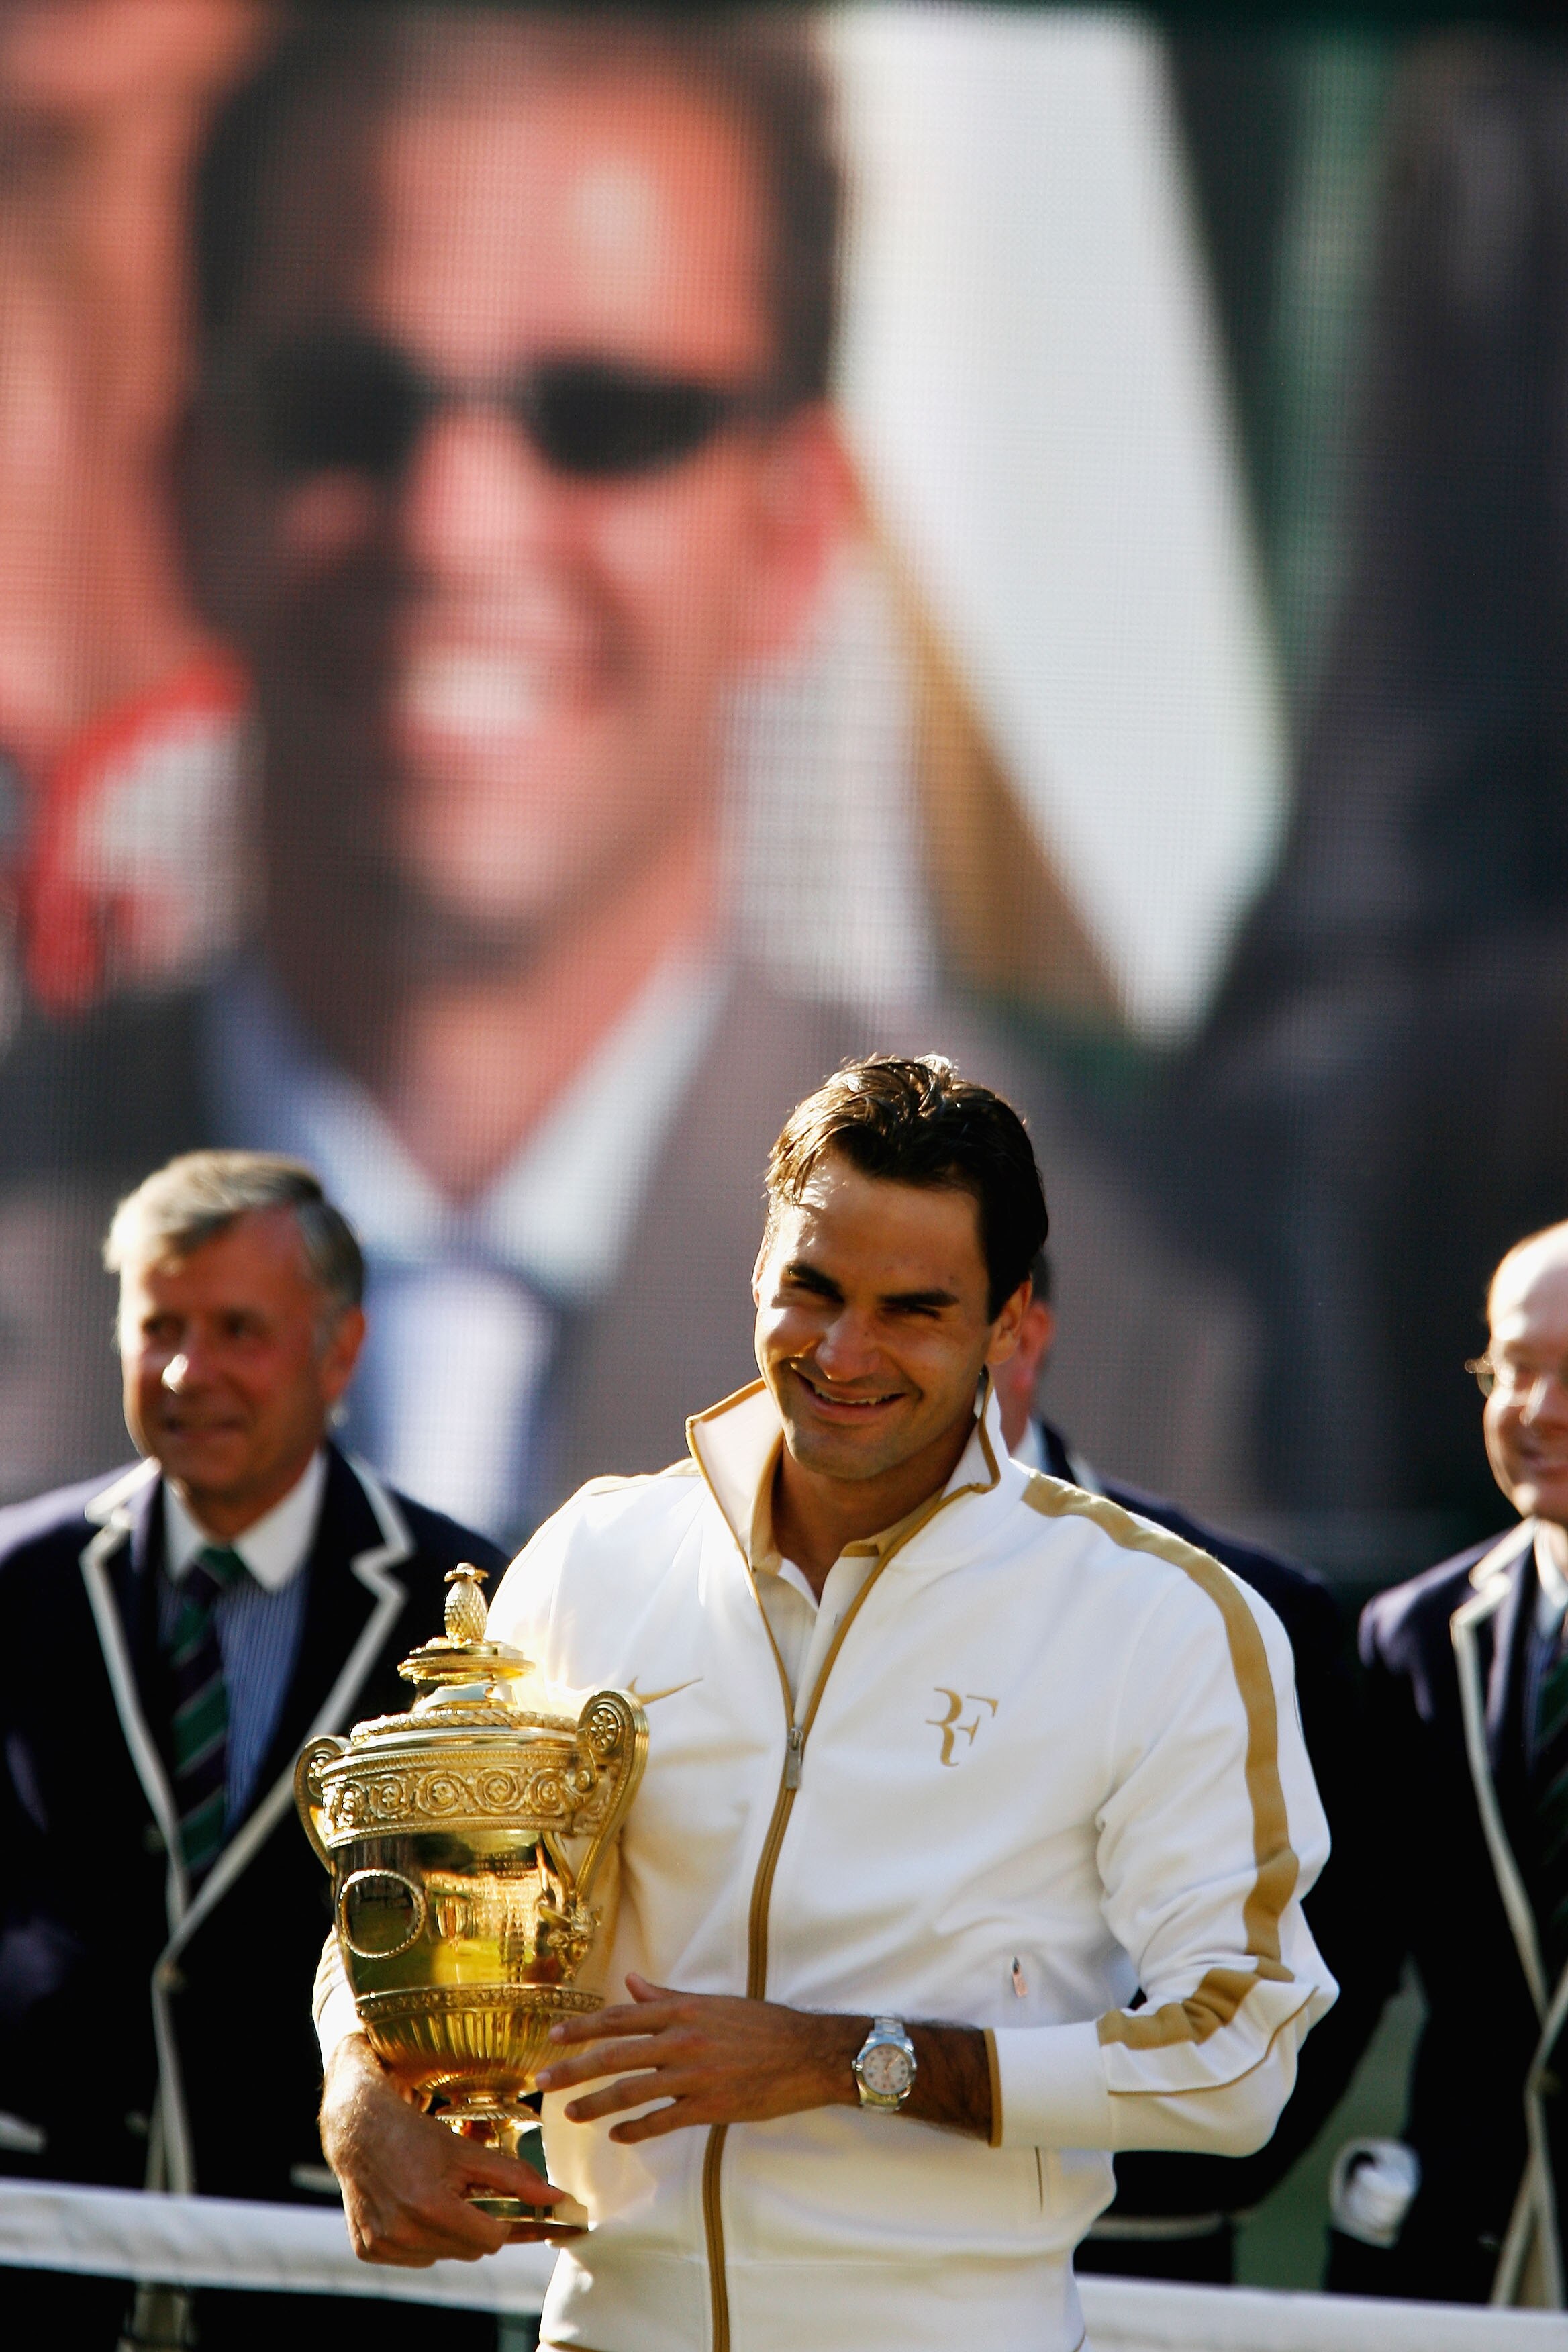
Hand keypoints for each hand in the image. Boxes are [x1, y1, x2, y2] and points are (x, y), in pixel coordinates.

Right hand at [319, 2032, 580, 2264]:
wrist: (358, 2129)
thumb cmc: (415, 2135)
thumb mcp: (466, 2149)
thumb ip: (513, 2176)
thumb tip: (554, 2197)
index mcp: (430, 2208)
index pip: (492, 2239)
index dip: (503, 2221)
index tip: (503, 2203)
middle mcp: (403, 2233)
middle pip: (469, 2251)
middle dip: (476, 2224)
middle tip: (463, 2192)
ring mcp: (382, 2246)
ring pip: (442, 2256)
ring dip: (448, 2233)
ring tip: (434, 2195)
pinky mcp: (368, 2251)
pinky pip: (414, 2258)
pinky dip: (421, 2238)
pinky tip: (411, 2207)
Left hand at [533, 1973, 863, 2143]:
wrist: (806, 2053)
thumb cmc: (761, 2024)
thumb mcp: (713, 2003)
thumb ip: (669, 1998)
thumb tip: (633, 1983)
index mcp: (683, 2010)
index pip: (621, 2017)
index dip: (584, 2028)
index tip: (554, 2038)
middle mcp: (682, 2039)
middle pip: (615, 2054)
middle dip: (575, 2068)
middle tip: (543, 2081)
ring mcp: (695, 2075)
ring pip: (632, 2090)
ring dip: (596, 2103)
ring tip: (572, 2114)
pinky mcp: (710, 2106)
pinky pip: (663, 2120)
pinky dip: (637, 2129)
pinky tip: (618, 2135)